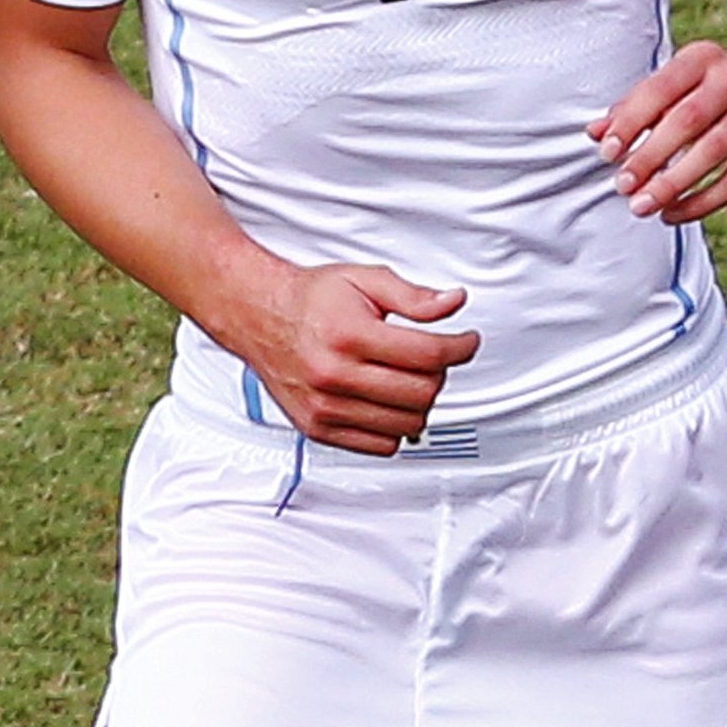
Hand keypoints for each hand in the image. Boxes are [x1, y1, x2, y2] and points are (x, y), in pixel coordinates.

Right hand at [238, 263, 479, 455]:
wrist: (260, 318)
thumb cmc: (310, 300)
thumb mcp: (366, 280)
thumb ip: (413, 296)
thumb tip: (453, 303)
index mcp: (350, 335)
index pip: (429, 355)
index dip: (461, 348)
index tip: (466, 343)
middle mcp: (334, 375)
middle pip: (422, 393)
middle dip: (440, 374)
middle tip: (433, 358)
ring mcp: (326, 407)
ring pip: (407, 424)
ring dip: (420, 402)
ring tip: (409, 378)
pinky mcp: (319, 429)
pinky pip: (382, 446)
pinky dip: (396, 427)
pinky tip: (390, 402)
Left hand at [591, 40, 726, 224]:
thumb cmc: (705, 93)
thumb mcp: (671, 89)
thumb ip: (633, 109)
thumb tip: (595, 133)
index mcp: (702, 57)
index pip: (661, 88)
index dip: (632, 121)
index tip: (608, 152)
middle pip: (688, 120)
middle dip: (651, 156)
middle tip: (623, 185)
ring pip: (714, 151)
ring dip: (673, 183)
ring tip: (642, 206)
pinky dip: (703, 201)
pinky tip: (673, 213)